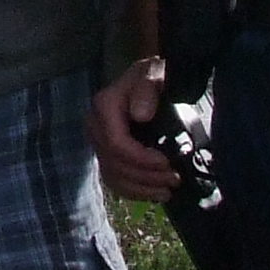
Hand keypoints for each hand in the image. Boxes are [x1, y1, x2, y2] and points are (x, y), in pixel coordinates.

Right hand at [89, 59, 185, 200]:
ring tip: (168, 191)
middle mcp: (95, 127)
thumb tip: (141, 115)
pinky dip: (135, 192)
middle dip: (146, 177)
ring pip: (114, 177)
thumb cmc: (153, 76)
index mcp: (104, 107)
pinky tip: (155, 195)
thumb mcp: (153, 74)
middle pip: (115, 164)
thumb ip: (147, 89)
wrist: (149, 81)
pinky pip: (115, 181)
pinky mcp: (106, 155)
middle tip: (174, 179)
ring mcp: (98, 143)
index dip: (141, 159)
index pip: (116, 144)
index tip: (167, 164)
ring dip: (142, 188)